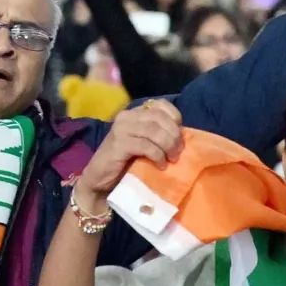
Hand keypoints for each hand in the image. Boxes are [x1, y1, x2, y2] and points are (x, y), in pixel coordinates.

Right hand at [77, 99, 183, 214]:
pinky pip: (145, 145)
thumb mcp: (146, 145)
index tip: (180, 137)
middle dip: (174, 135)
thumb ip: (159, 136)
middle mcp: (127, 116)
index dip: (175, 119)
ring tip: (171, 159)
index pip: (161, 105)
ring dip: (168, 146)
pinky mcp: (118, 144)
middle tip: (178, 152)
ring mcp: (121, 129)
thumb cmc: (127, 164)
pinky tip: (160, 165)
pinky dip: (157, 155)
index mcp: (135, 113)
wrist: (102, 181)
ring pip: (154, 130)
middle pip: (160, 118)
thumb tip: (183, 137)